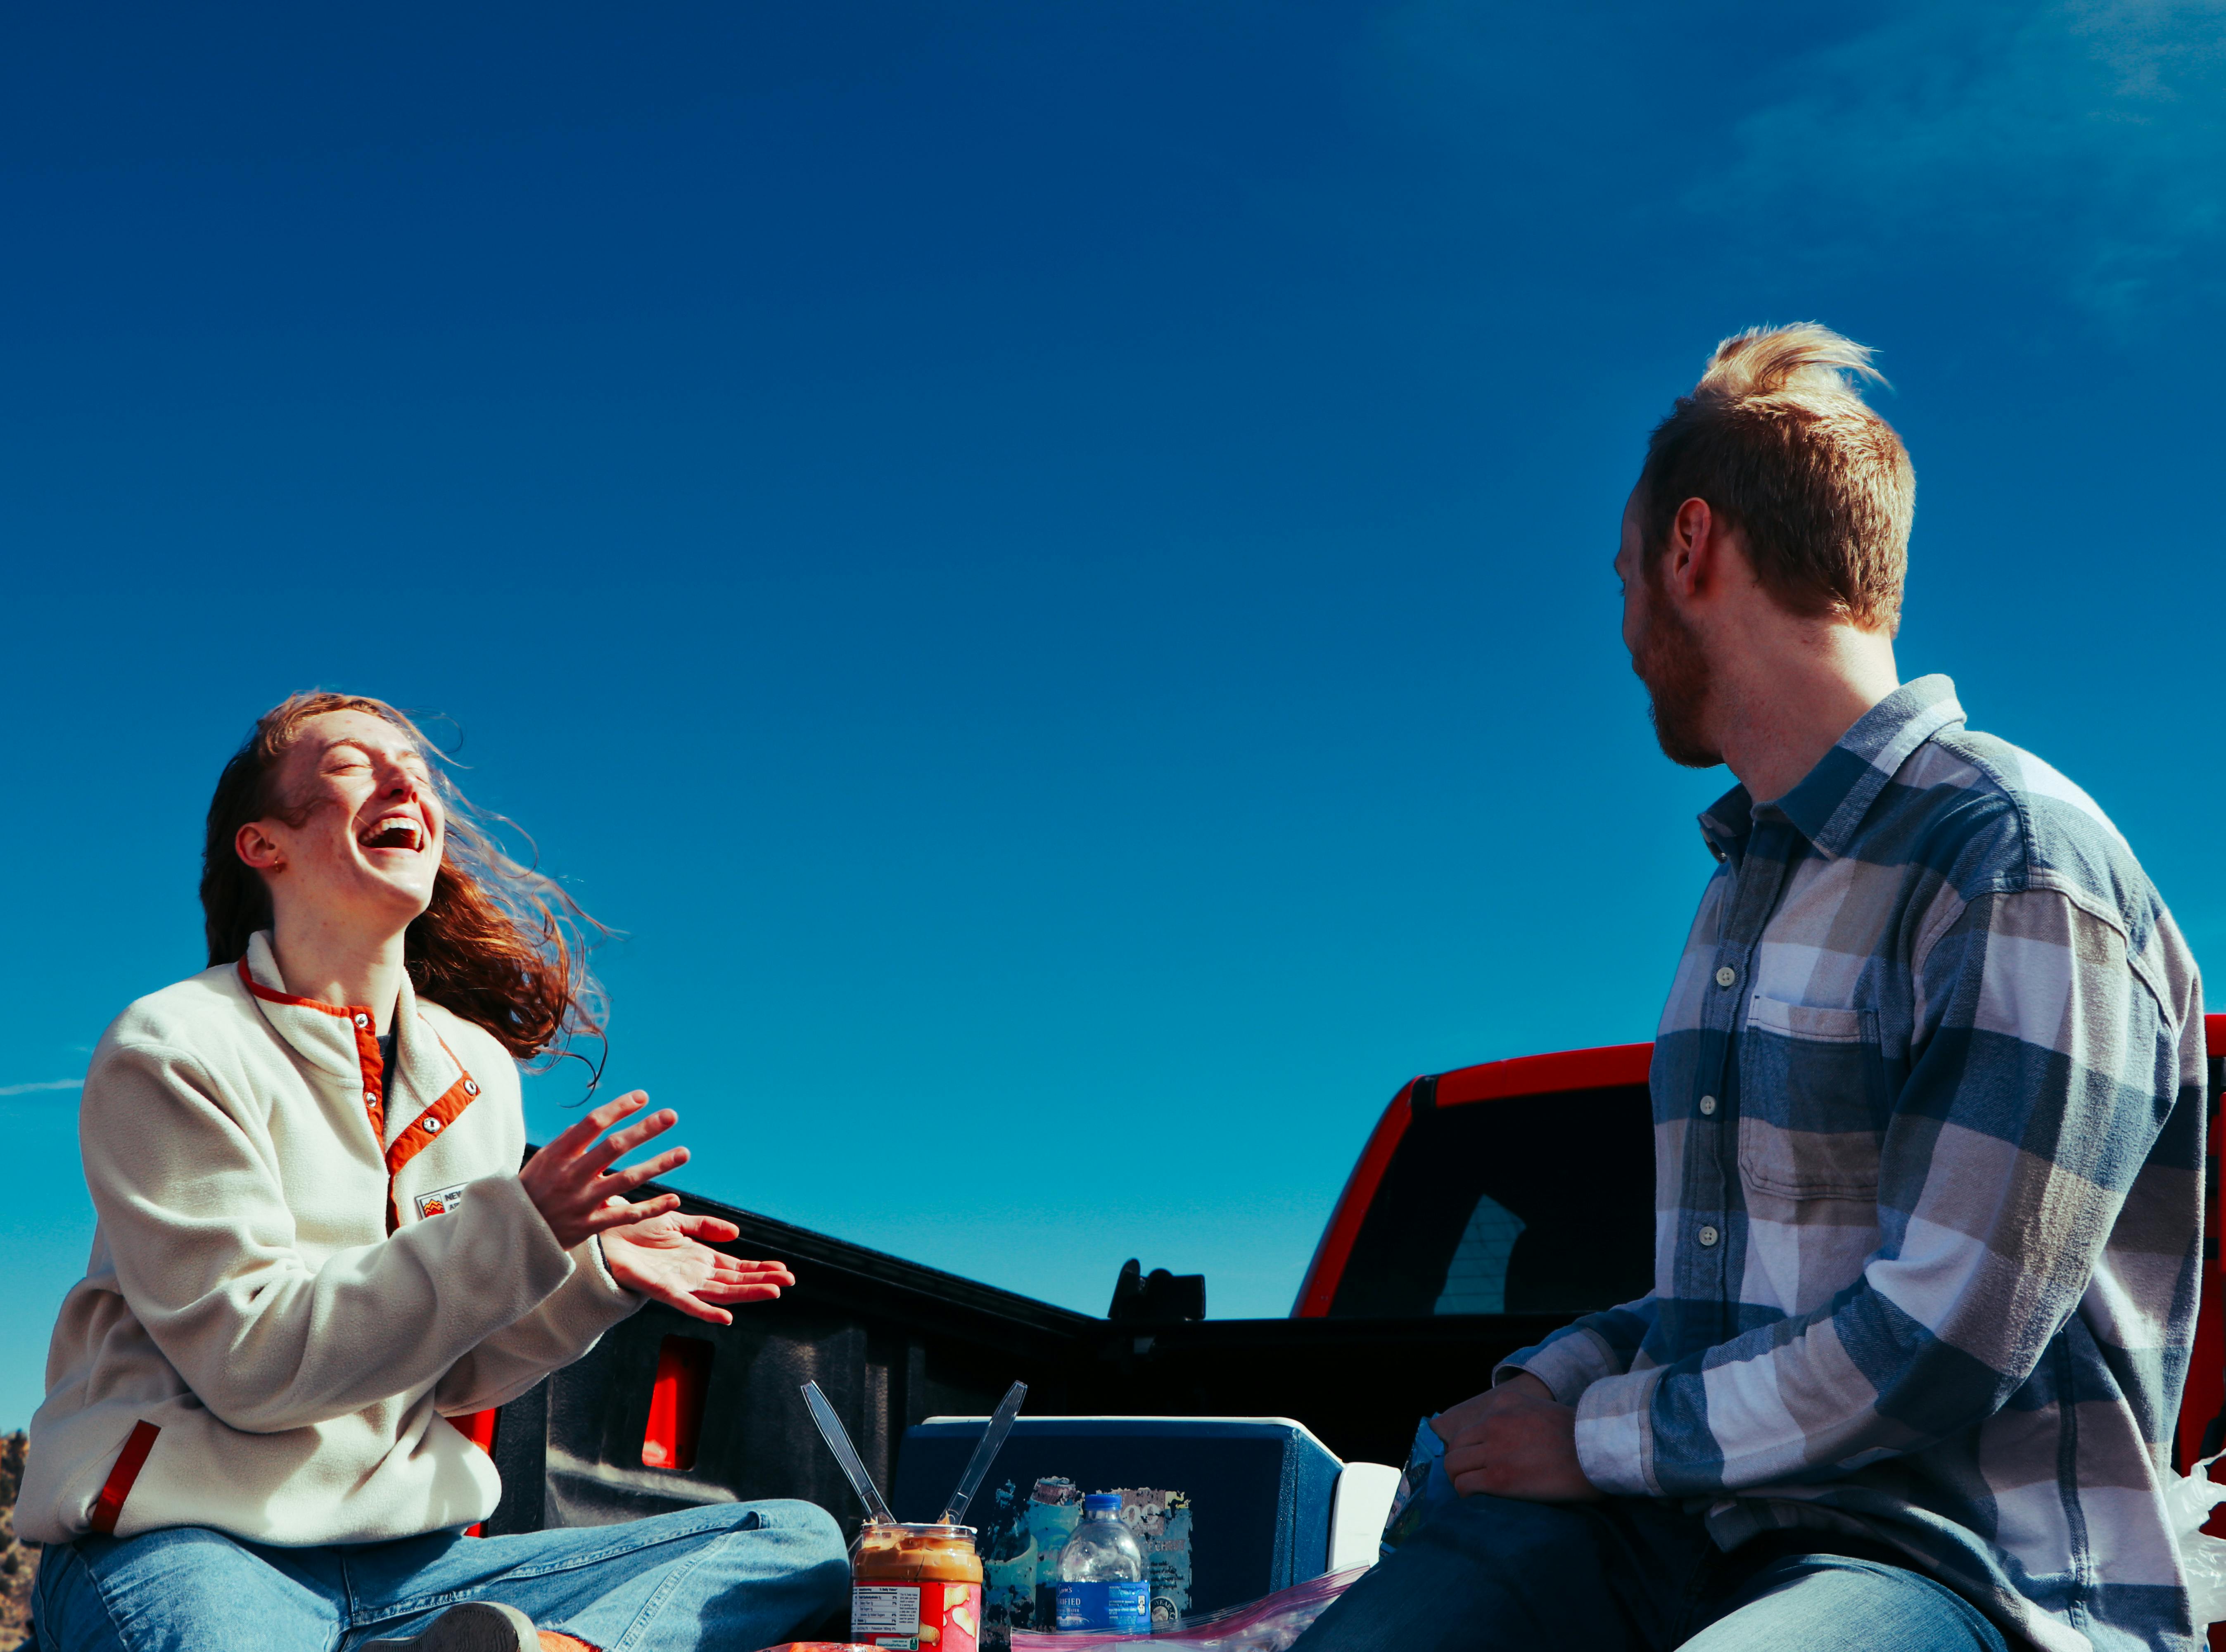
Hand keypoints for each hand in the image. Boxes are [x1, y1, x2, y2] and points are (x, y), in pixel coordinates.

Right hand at [519, 1091, 687, 1250]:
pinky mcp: (589, 1226)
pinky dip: (652, 1208)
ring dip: (658, 1165)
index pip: (592, 1124)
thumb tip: (596, 1120)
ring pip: (627, 1180)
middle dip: (645, 1129)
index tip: (643, 1096)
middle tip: (671, 1115)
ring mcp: (581, 1202)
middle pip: (614, 1147)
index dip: (619, 1108)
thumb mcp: (542, 1162)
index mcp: (557, 1155)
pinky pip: (626, 1216)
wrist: (510, 1236)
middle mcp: (570, 1176)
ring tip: (684, 1152)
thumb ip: (569, 1142)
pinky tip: (674, 1199)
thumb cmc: (530, 1192)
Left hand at [597, 1203, 796, 1324]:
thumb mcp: (674, 1221)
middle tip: (789, 1281)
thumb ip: (705, 1226)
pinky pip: (687, 1305)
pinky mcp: (661, 1290)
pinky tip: (727, 1318)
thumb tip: (736, 1233)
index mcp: (697, 1258)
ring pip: (720, 1293)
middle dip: (762, 1281)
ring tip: (773, 1292)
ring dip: (746, 1294)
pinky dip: (706, 1313)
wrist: (600, 1236)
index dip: (759, 1268)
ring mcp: (679, 1284)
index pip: (736, 1266)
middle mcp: (692, 1274)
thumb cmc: (632, 1229)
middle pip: (734, 1281)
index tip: (783, 1270)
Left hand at [1433, 1372, 1601, 1502]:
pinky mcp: (1498, 1478)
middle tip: (1472, 1476)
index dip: (1470, 1447)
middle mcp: (1493, 1423)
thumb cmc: (1577, 1437)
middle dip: (1460, 1462)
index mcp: (1503, 1404)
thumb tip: (1506, 1439)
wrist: (1594, 1453)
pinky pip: (1464, 1485)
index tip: (1478, 1459)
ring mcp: (1493, 1450)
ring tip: (1472, 1488)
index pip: (1469, 1427)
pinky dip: (1465, 1493)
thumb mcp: (1540, 1410)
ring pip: (1453, 1465)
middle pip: (1455, 1446)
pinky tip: (1477, 1498)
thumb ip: (1518, 1417)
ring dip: (1459, 1478)